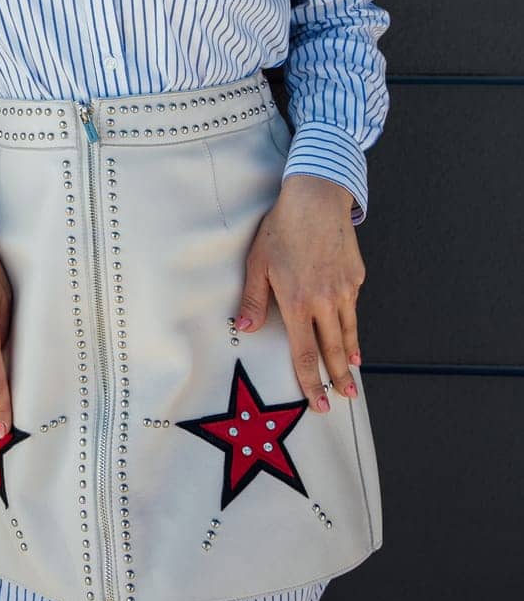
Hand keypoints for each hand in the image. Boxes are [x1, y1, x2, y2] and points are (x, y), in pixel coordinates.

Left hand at [235, 174, 364, 412]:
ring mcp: (345, 289)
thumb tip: (244, 330)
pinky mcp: (357, 276)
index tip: (319, 402)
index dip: (311, 382)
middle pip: (333, 350)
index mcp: (298, 302)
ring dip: (350, 356)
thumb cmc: (282, 227)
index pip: (305, 353)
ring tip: (353, 373)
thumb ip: (252, 299)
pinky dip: (352, 324)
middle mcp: (325, 301)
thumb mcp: (258, 261)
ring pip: (349, 331)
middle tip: (346, 398)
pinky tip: (350, 332)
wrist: (317, 198)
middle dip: (339, 378)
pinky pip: (353, 306)